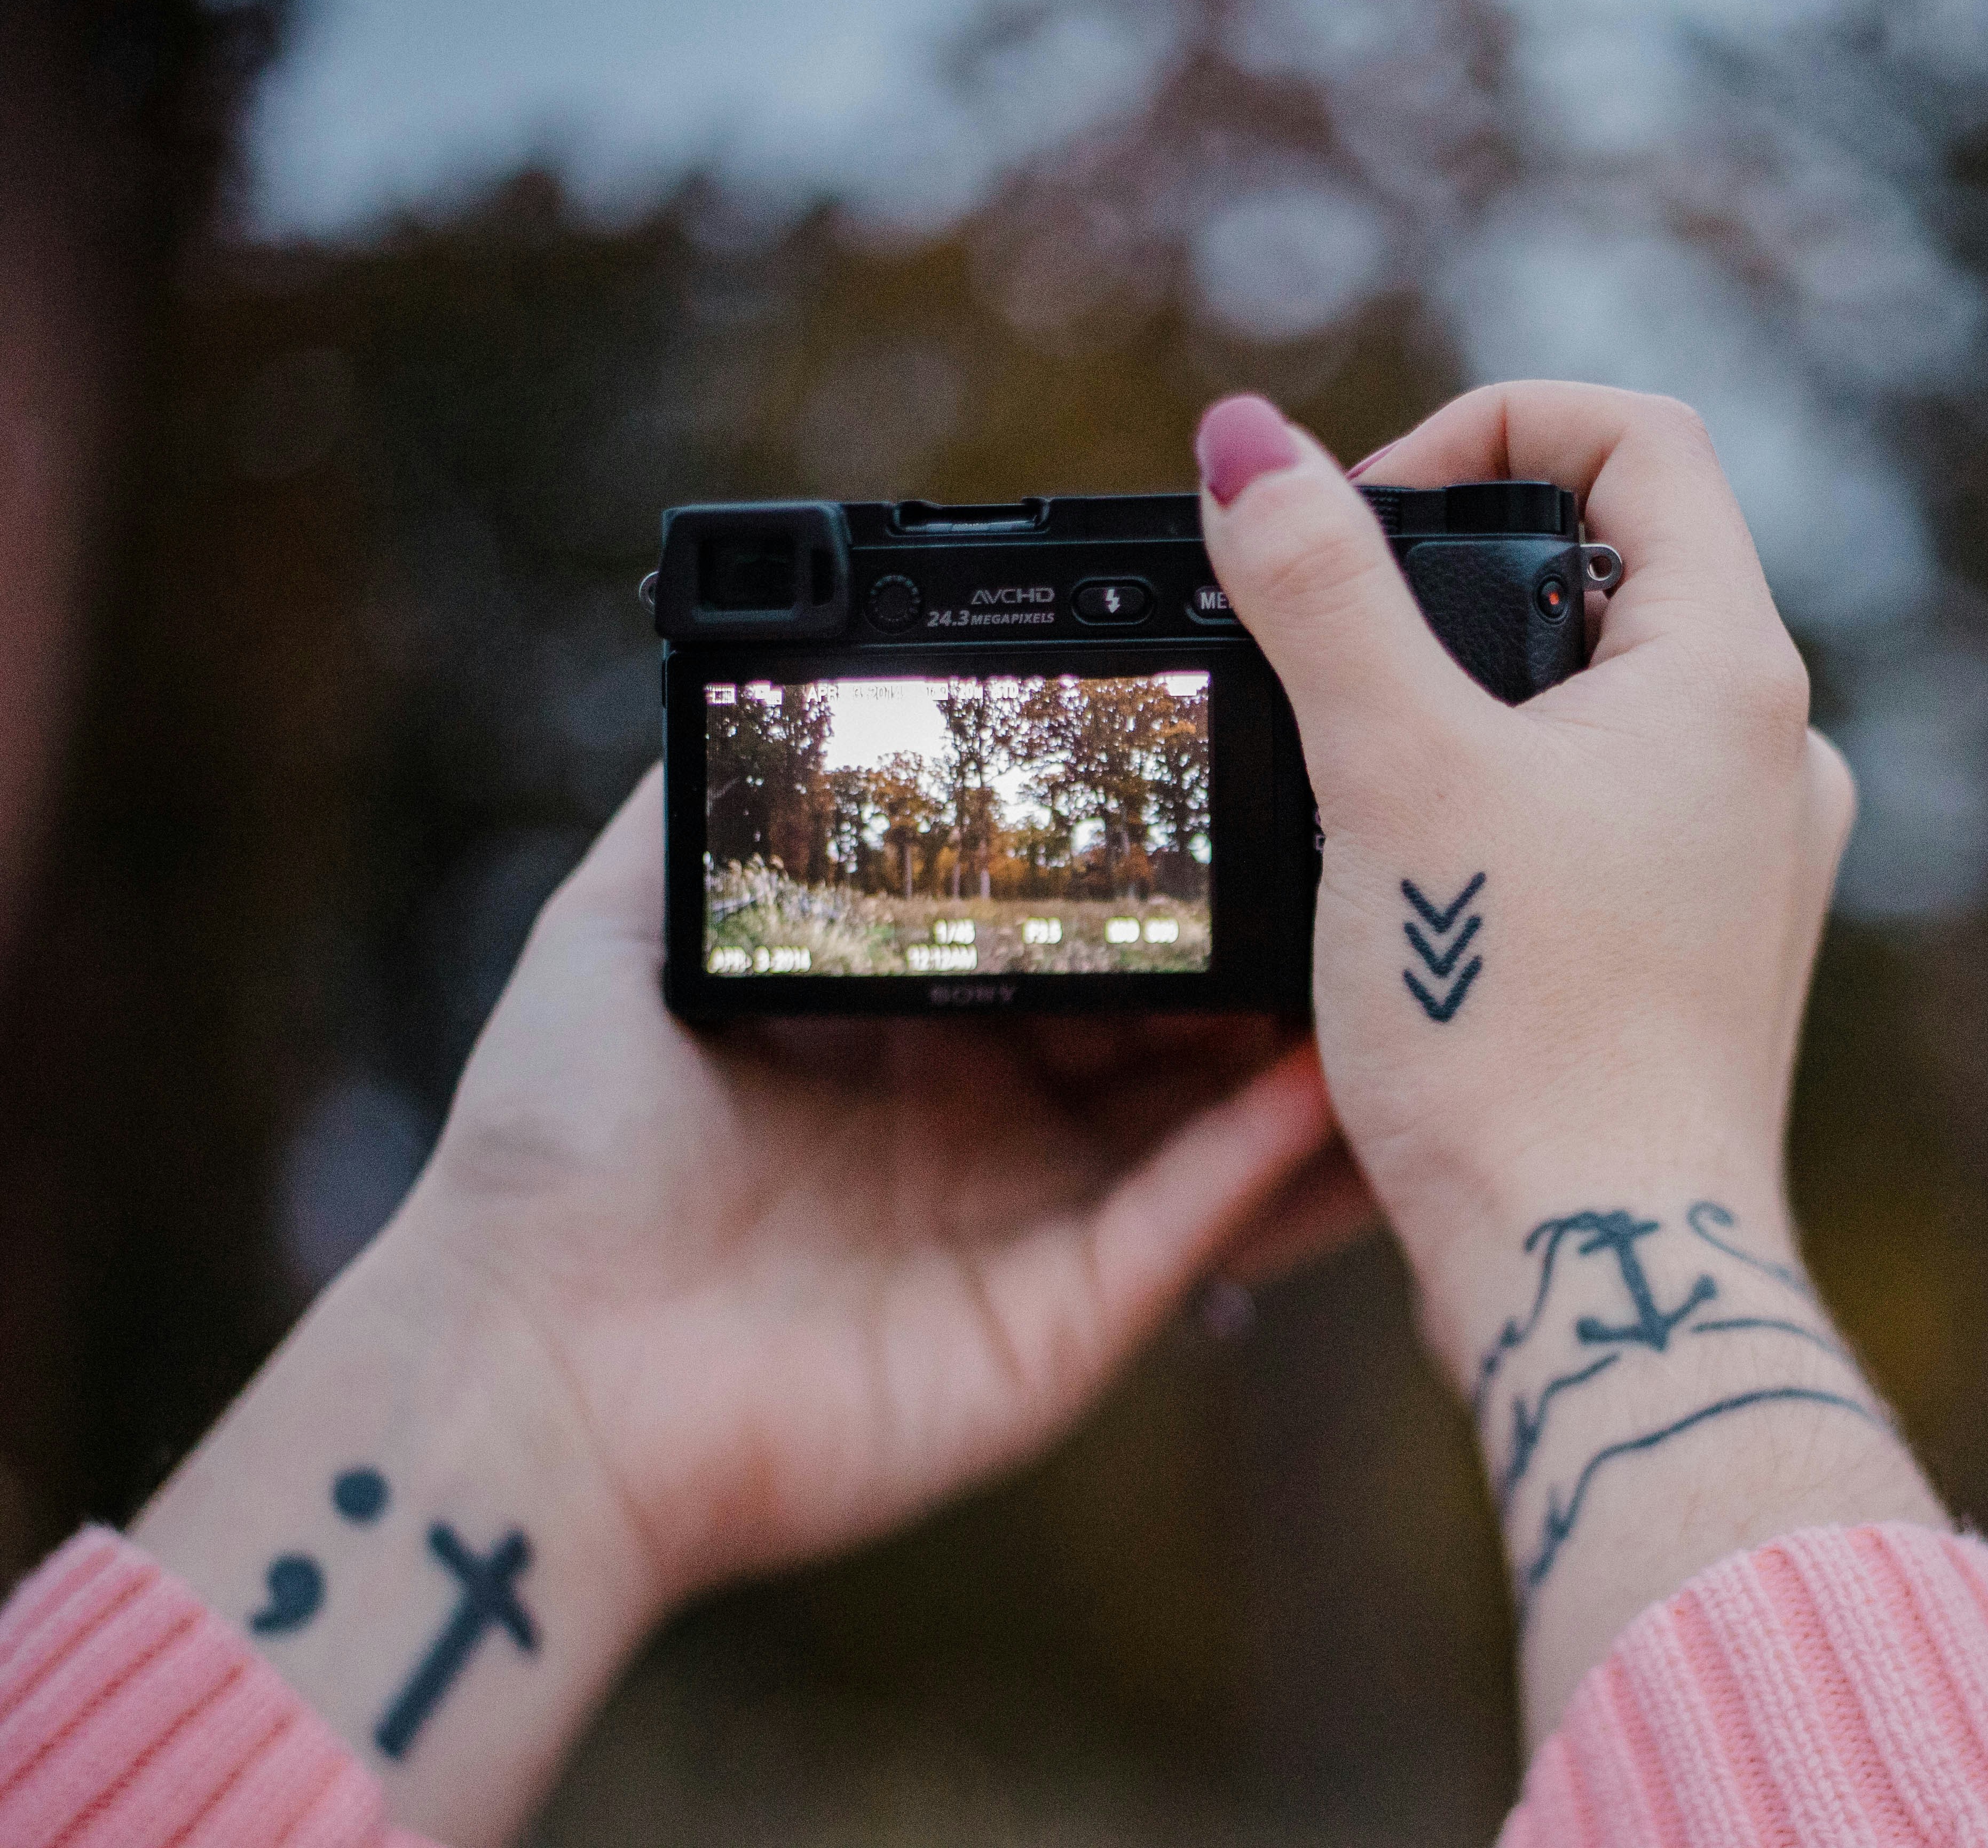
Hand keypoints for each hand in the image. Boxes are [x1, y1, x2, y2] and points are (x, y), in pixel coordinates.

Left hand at [134, 770, 1334, 1840]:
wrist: (525, 1383)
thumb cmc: (551, 1166)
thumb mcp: (616, 937)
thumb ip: (710, 810)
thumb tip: (761, 676)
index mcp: (908, 1031)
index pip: (1067, 934)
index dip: (1150, 868)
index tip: (1229, 773)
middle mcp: (988, 1122)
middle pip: (1166, 1017)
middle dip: (1258, 943)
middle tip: (1349, 850)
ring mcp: (1037, 1224)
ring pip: (1211, 1116)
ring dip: (1299, 1041)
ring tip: (1390, 949)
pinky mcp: (1065, 1322)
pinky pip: (1194, 1220)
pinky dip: (1271, 1149)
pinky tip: (1334, 1066)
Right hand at [1194, 383, 1942, 1739]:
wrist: (1595, 1270)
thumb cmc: (1518, 1030)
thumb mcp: (1392, 771)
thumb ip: (1318, 588)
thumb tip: (1247, 441)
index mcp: (1731, 673)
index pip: (1644, 440)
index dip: (1494, 426)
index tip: (1366, 513)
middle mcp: (1770, 754)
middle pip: (1616, 568)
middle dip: (1459, 573)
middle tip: (1334, 643)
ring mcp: (1747, 860)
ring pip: (1602, 703)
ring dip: (1475, 701)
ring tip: (1359, 776)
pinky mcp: (1702, 952)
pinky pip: (1602, 816)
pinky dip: (1505, 806)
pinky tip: (1415, 879)